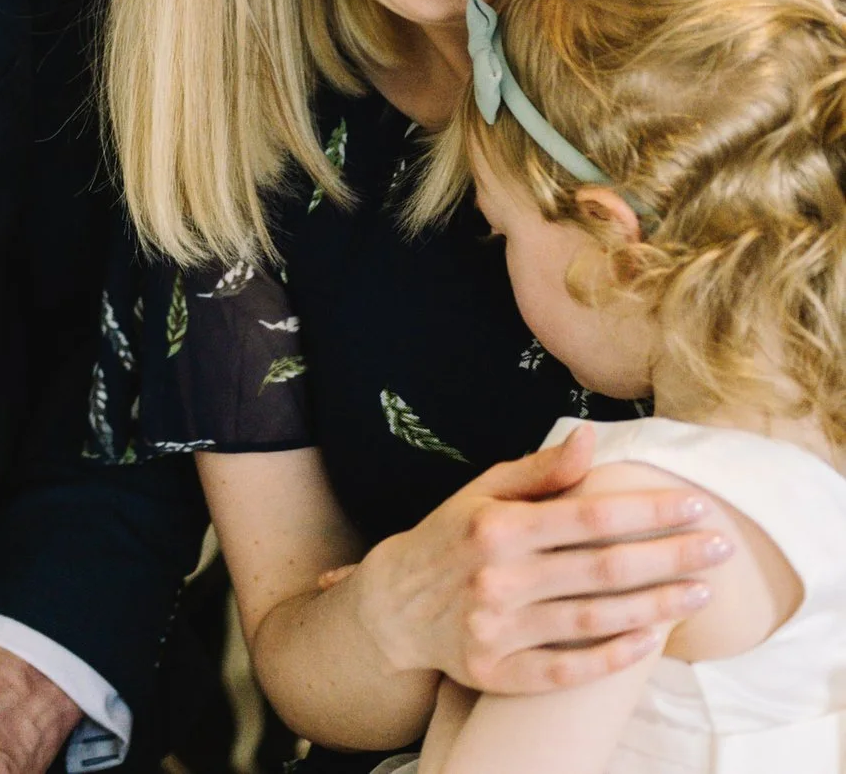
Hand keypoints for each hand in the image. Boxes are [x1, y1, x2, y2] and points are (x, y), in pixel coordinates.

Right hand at [349, 423, 728, 692]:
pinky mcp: (495, 672)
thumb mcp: (481, 494)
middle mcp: (496, 579)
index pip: (590, 517)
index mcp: (495, 528)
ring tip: (700, 593)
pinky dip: (613, 657)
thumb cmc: (449, 540)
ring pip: (595, 620)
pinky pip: (568, 669)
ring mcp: (495, 630)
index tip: (697, 506)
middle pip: (604, 570)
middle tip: (722, 549)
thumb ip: (540, 472)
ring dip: (657, 608)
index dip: (649, 512)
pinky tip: (651, 640)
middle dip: (672, 558)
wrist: (391, 606)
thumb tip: (591, 439)